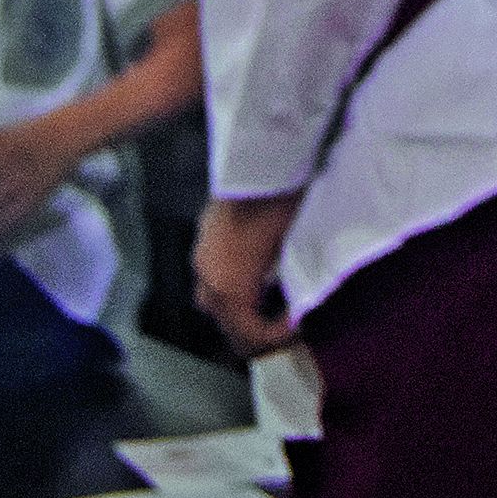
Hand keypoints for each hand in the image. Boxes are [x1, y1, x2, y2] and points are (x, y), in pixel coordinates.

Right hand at [192, 194, 299, 360]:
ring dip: (236, 310)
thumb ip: (286, 288)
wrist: (258, 161)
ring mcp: (201, 257)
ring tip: (263, 303)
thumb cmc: (279, 207)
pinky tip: (249, 275)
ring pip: (212, 300)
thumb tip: (293, 304)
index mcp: (230, 288)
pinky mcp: (201, 237)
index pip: (248, 332)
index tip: (296, 324)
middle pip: (225, 322)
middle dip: (252, 329)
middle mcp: (208, 278)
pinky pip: (210, 275)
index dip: (274, 336)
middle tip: (279, 325)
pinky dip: (227, 286)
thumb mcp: (291, 252)